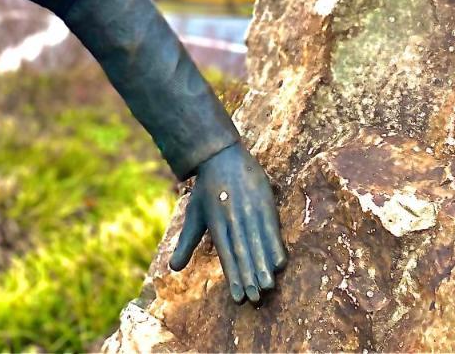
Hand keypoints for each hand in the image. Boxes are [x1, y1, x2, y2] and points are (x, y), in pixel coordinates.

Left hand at [169, 141, 287, 304]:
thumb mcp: (194, 215)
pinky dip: (276, 246)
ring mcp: (250, 208)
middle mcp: (233, 216)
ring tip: (269, 286)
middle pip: (243, 251)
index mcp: (216, 222)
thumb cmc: (207, 190)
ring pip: (258, 242)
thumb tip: (173, 269)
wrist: (221, 155)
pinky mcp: (264, 201)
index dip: (233, 276)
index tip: (238, 298)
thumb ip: (186, 243)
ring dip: (264, 265)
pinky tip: (281, 264)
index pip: (226, 254)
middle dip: (250, 276)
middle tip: (256, 299)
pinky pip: (272, 228)